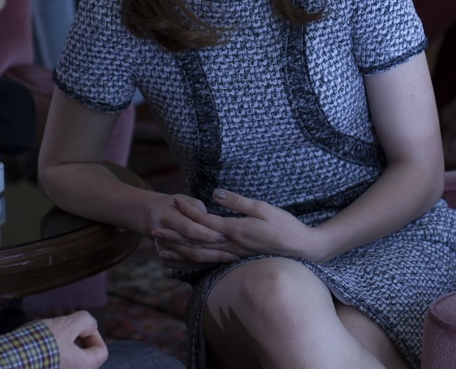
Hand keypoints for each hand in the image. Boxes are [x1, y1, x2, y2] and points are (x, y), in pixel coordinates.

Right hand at [42, 311, 107, 368]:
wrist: (10, 359)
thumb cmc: (40, 344)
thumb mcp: (67, 324)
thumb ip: (86, 320)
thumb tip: (89, 324)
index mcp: (84, 368)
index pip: (101, 351)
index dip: (93, 334)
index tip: (78, 327)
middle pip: (84, 355)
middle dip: (75, 339)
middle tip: (60, 331)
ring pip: (69, 358)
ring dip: (62, 345)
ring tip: (48, 338)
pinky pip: (56, 362)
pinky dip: (51, 354)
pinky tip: (40, 346)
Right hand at [149, 193, 239, 268]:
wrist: (153, 213)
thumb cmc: (178, 204)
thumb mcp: (189, 201)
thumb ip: (201, 213)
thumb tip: (216, 225)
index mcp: (169, 216)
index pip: (189, 229)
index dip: (205, 235)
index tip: (224, 237)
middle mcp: (162, 233)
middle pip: (190, 248)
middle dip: (213, 253)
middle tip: (234, 255)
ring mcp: (161, 247)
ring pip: (188, 259)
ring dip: (210, 261)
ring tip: (230, 260)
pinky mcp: (163, 256)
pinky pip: (183, 265)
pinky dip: (200, 265)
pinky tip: (215, 263)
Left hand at [166, 189, 319, 261]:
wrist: (303, 249)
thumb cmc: (285, 226)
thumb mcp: (262, 208)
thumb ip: (237, 202)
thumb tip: (214, 193)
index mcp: (235, 231)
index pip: (204, 221)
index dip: (188, 210)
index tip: (173, 200)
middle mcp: (230, 246)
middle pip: (196, 242)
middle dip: (174, 235)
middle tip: (153, 230)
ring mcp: (233, 255)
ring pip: (200, 255)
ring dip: (179, 251)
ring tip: (161, 249)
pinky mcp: (237, 259)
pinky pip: (210, 261)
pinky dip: (194, 260)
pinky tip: (185, 259)